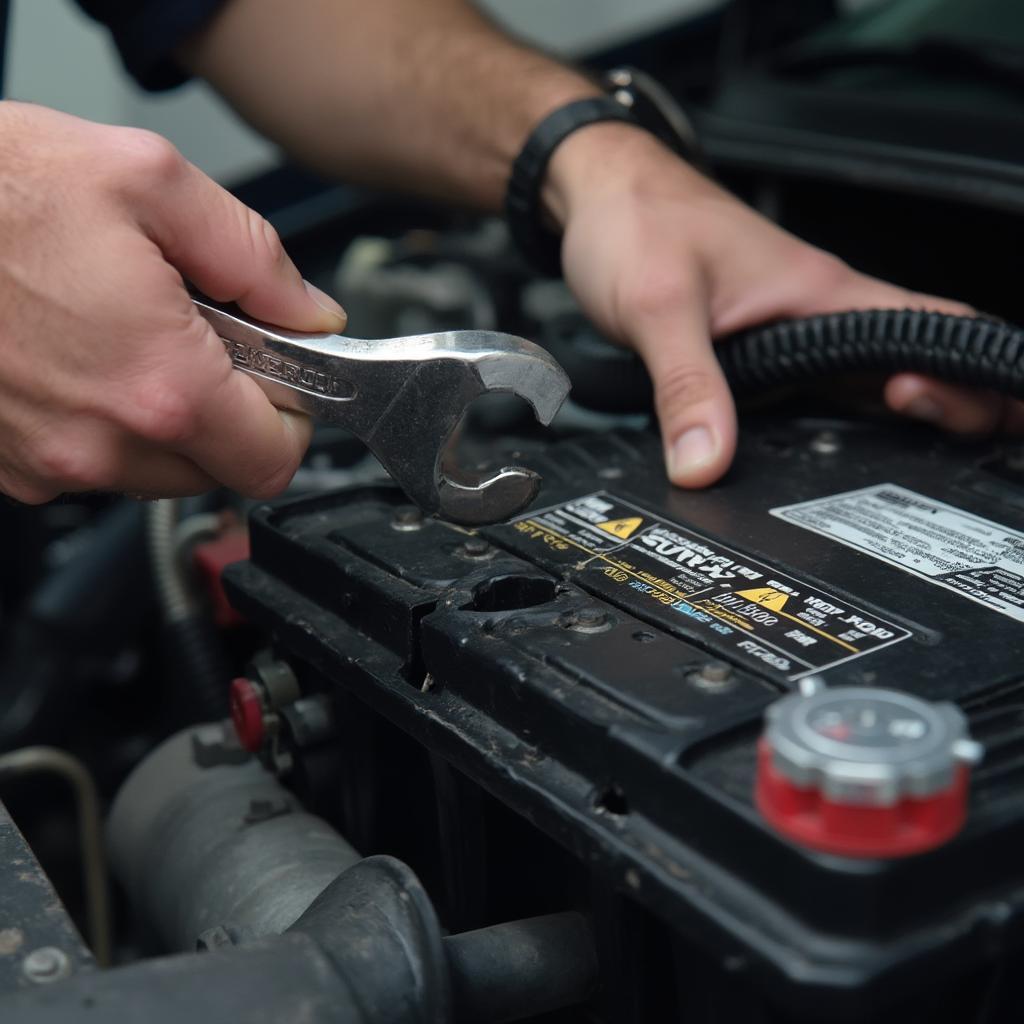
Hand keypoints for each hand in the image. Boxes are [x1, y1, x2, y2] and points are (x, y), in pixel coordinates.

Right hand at [0, 101, 346, 502]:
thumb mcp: (149, 181)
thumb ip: (257, 259)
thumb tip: (309, 314)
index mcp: (161, 386)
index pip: (274, 461)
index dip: (290, 419)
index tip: (279, 382)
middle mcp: (101, 444)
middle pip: (216, 469)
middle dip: (226, 412)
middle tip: (196, 338)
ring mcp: (45, 462)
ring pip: (153, 471)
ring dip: (161, 417)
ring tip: (123, 333)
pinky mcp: (5, 462)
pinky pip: (87, 462)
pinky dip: (100, 420)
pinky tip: (77, 353)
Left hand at [546, 123, 1006, 487]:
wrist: (598, 197)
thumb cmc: (637, 220)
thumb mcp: (658, 308)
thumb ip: (686, 389)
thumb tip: (704, 465)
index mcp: (822, 292)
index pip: (936, 326)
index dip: (977, 374)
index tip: (995, 416)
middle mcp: (819, 310)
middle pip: (914, 362)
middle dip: (948, 409)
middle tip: (947, 460)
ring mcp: (792, 329)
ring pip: (867, 378)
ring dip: (893, 419)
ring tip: (902, 469)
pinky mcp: (759, 344)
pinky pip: (815, 385)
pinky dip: (833, 416)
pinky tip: (825, 449)